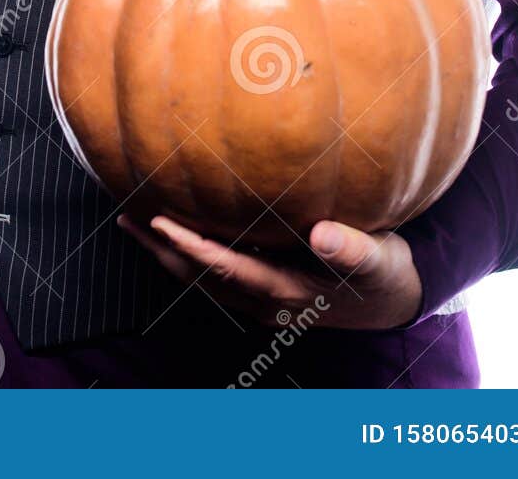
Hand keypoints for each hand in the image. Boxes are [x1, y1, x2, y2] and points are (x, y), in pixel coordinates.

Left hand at [116, 212, 422, 330]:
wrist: (390, 302)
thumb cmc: (384, 276)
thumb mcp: (380, 262)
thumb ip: (352, 249)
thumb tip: (321, 235)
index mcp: (288, 290)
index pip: (229, 267)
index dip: (194, 246)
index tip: (163, 223)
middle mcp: (265, 299)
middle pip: (201, 276)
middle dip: (162, 249)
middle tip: (127, 216)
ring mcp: (260, 297)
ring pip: (201, 277)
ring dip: (166, 252)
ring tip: (132, 220)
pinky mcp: (262, 287)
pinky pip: (213, 271)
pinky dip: (187, 252)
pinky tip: (172, 230)